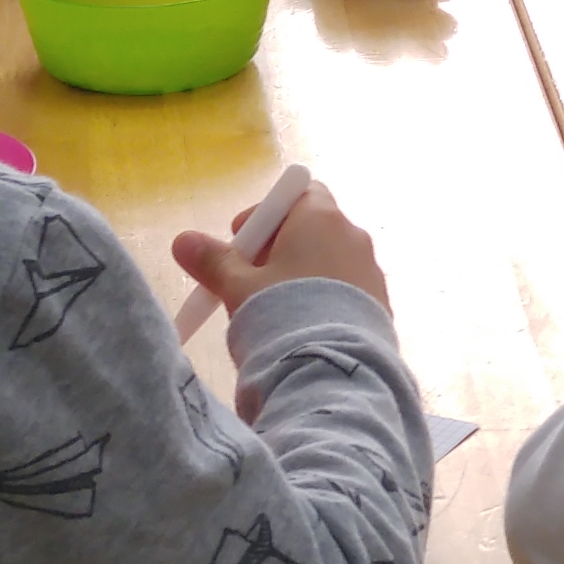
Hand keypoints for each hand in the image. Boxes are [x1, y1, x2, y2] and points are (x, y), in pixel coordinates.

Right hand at [172, 179, 386, 321]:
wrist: (332, 371)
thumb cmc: (281, 313)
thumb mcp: (238, 287)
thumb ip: (213, 261)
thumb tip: (182, 240)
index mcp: (321, 218)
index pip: (299, 192)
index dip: (267, 214)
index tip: (244, 242)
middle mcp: (354, 236)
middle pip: (313, 228)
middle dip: (280, 249)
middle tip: (252, 281)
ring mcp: (372, 272)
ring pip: (330, 262)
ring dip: (303, 276)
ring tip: (276, 311)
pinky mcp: (381, 305)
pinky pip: (347, 290)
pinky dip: (325, 299)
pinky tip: (304, 329)